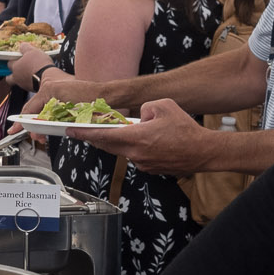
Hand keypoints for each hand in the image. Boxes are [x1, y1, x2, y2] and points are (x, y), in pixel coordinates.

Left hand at [8, 45, 55, 89]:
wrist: (49, 79)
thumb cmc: (39, 64)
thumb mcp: (32, 51)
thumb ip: (25, 48)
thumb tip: (22, 45)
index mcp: (15, 68)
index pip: (9, 63)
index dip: (14, 60)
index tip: (19, 57)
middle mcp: (17, 78)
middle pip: (10, 78)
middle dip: (14, 74)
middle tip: (22, 68)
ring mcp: (24, 86)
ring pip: (20, 82)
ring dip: (24, 77)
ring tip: (33, 71)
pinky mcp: (32, 90)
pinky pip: (29, 85)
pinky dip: (32, 81)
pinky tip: (39, 76)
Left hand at [74, 98, 210, 174]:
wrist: (203, 152)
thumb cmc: (186, 130)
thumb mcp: (163, 105)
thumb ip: (144, 108)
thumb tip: (139, 117)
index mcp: (136, 138)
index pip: (103, 135)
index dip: (84, 133)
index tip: (70, 131)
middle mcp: (136, 154)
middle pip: (108, 145)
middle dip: (95, 137)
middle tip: (84, 131)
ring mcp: (142, 163)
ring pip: (123, 150)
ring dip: (120, 141)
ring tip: (124, 131)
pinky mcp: (150, 169)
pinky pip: (136, 156)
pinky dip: (135, 147)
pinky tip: (147, 140)